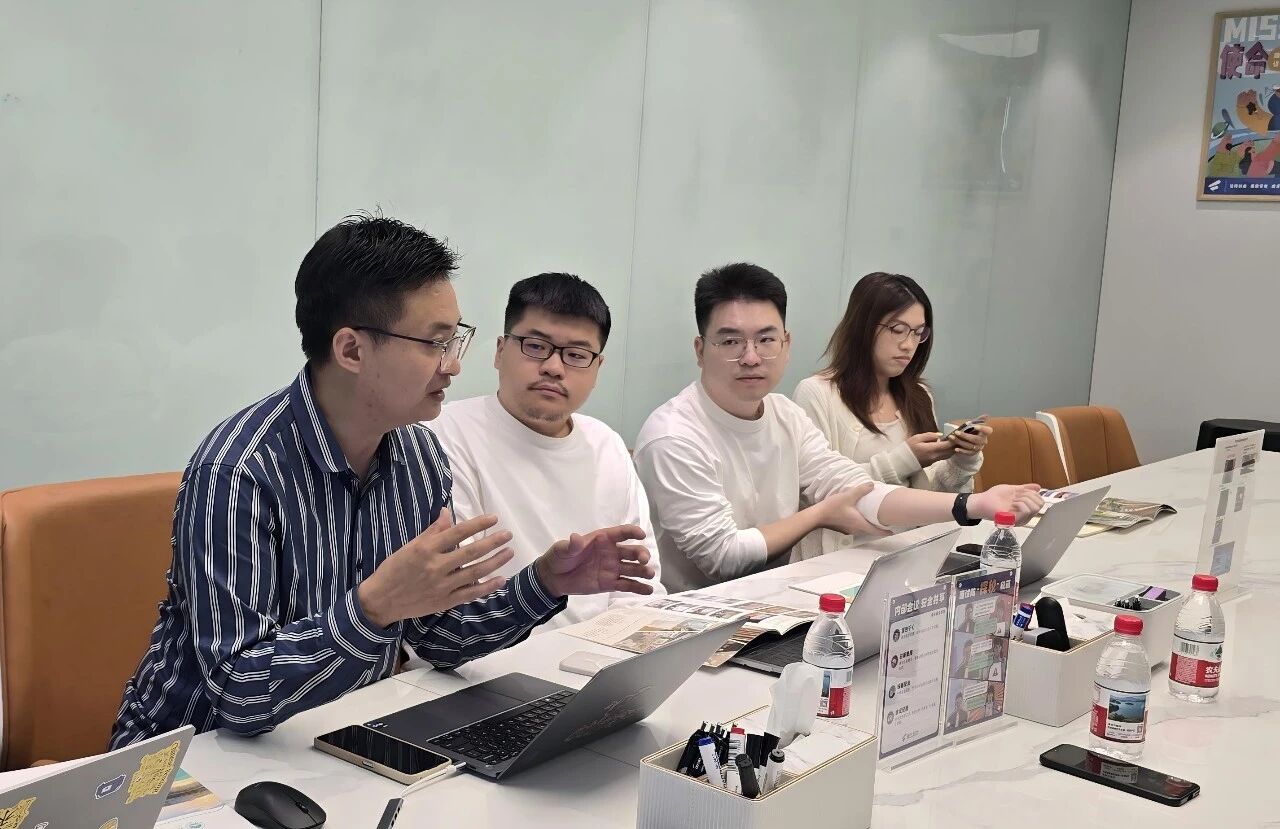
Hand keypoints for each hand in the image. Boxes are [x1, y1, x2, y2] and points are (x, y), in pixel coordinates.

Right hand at [357, 508, 514, 627]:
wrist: (381, 600)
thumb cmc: (394, 569)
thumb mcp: (409, 546)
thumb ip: (431, 531)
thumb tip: (447, 512)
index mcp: (426, 549)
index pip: (458, 532)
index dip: (478, 524)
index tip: (494, 518)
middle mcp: (436, 566)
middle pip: (471, 552)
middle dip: (493, 542)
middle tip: (508, 535)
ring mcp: (442, 586)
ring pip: (475, 572)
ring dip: (495, 562)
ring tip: (509, 552)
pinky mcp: (445, 601)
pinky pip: (470, 594)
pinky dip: (487, 587)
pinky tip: (501, 579)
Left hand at [534, 525, 655, 597]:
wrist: (554, 578)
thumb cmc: (560, 557)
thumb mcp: (563, 549)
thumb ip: (572, 545)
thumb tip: (575, 538)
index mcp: (603, 539)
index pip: (621, 533)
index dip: (632, 532)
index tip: (642, 535)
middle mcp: (612, 552)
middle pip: (632, 551)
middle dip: (641, 554)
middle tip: (644, 560)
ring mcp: (613, 568)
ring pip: (633, 568)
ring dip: (644, 570)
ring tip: (650, 574)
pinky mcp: (611, 584)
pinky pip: (628, 585)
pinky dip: (639, 587)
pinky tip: (649, 590)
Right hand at [817, 482, 890, 536]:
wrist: (817, 515)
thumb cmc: (832, 508)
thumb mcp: (848, 496)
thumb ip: (861, 490)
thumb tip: (872, 485)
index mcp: (859, 523)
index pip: (875, 531)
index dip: (885, 532)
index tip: (892, 532)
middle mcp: (855, 528)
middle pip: (869, 530)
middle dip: (877, 527)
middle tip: (884, 521)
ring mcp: (848, 529)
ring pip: (862, 528)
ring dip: (868, 523)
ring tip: (873, 517)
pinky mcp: (843, 527)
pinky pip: (855, 525)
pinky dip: (860, 521)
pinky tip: (858, 514)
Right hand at [907, 432, 956, 465]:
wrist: (902, 461)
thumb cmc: (908, 448)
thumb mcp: (917, 438)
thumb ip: (930, 435)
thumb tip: (940, 435)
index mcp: (932, 449)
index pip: (948, 445)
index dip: (954, 440)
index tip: (956, 434)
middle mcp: (935, 456)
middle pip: (951, 451)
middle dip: (956, 445)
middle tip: (958, 438)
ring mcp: (934, 460)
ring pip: (948, 455)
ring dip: (953, 449)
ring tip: (954, 442)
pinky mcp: (932, 463)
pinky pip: (943, 457)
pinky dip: (947, 452)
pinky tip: (946, 447)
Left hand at [950, 416, 991, 455]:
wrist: (968, 442)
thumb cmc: (971, 431)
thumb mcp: (973, 425)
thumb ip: (977, 421)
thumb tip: (986, 415)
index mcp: (985, 433)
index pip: (988, 431)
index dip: (982, 429)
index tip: (975, 426)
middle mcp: (983, 441)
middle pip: (976, 439)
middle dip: (965, 436)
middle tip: (956, 432)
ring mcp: (979, 448)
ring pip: (970, 446)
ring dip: (960, 442)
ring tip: (951, 437)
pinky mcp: (973, 453)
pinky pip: (968, 453)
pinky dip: (962, 451)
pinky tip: (956, 449)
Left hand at [969, 484, 1043, 524]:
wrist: (982, 501)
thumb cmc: (995, 496)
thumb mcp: (1013, 489)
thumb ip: (1025, 488)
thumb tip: (1038, 487)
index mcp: (1025, 509)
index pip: (1041, 502)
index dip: (1033, 493)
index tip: (1021, 491)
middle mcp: (1025, 516)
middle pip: (1040, 505)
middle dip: (1029, 495)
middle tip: (1017, 496)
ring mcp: (1020, 519)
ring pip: (1034, 508)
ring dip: (1024, 499)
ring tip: (1013, 500)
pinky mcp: (1014, 520)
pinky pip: (1026, 511)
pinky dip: (1021, 503)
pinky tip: (1012, 504)